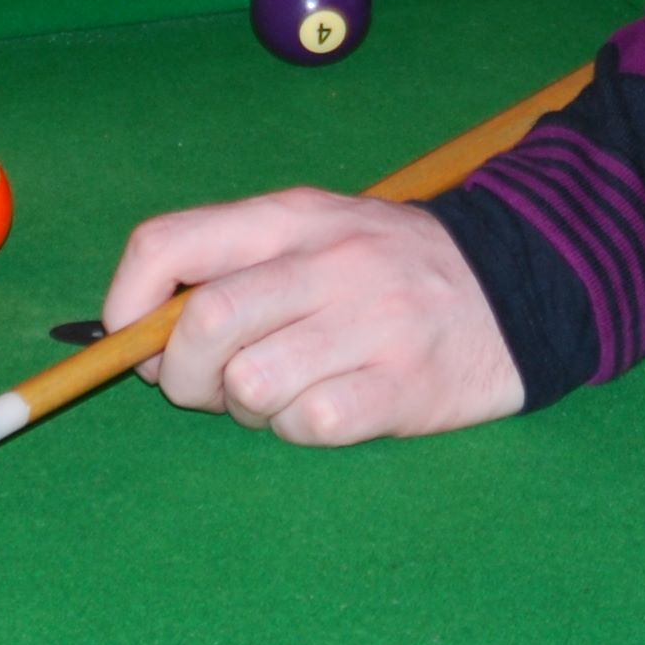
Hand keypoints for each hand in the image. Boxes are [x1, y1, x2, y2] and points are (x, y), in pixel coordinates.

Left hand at [99, 188, 523, 445]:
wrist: (516, 287)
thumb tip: (143, 342)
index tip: (132, 337)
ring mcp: (371, 324)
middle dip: (180, 373)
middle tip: (202, 387)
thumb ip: (231, 270)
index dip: (127, 301)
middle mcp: (329, 262)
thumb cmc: (386, 270)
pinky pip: (311, 425)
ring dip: (246, 407)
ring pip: (252, 384)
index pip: (169, 242)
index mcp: (291, 216)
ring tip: (280, 392)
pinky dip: (301, 428)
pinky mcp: (403, 387)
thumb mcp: (313, 235)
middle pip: (206, 323)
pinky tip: (328, 407)